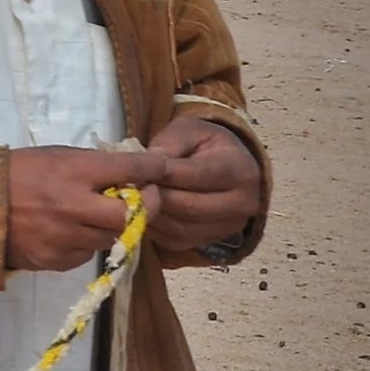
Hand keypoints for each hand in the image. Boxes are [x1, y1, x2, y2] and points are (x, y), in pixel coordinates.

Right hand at [2, 145, 165, 272]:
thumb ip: (92, 166)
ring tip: (101, 213)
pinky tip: (72, 230)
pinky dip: (87, 241)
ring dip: (114, 225)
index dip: (153, 169)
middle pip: (132, 215)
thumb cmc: (16, 173)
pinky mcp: (58, 260)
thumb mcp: (55, 156)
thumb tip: (130, 171)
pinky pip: (87, 253)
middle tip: (147, 198)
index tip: (162, 168)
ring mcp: (66, 237)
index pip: (129, 170)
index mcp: (73, 173)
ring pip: (112, 236)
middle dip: (148, 205)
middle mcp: (74, 207)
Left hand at [144, 114, 260, 256]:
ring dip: (151, 212)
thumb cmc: (205, 144)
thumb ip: (171, 142)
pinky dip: (155, 226)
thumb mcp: (190, 130)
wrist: (228, 167)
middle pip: (187, 206)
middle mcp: (242, 203)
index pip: (196, 175)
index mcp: (240, 170)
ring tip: (133, 195)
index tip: (136, 167)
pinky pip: (176, 240)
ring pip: (180, 227)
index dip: (162, 172)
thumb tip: (147, 162)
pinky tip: (143, 210)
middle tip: (127, 183)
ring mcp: (228, 227)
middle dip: (154, 194)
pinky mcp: (210, 241)